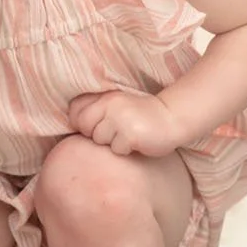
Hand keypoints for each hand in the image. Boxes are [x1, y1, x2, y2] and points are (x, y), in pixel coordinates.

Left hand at [68, 89, 187, 156]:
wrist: (173, 118)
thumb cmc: (141, 116)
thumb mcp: (117, 105)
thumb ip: (97, 109)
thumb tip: (73, 124)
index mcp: (106, 96)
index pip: (76, 110)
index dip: (82, 122)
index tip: (97, 125)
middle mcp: (110, 104)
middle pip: (84, 127)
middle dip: (95, 134)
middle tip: (115, 132)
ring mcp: (120, 119)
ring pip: (99, 140)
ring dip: (112, 142)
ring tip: (127, 135)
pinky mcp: (130, 134)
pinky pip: (116, 150)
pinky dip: (125, 150)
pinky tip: (136, 142)